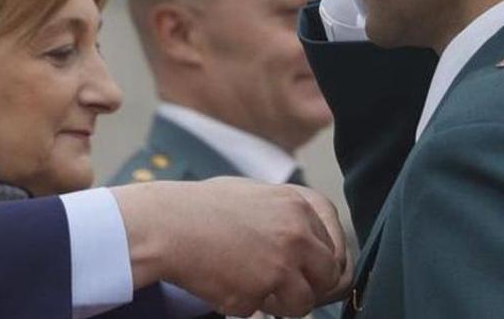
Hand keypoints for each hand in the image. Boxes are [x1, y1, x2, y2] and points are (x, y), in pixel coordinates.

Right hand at [112, 178, 351, 316]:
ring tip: (253, 289)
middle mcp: (298, 231)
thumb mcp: (254, 196)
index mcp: (297, 204)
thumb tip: (311, 248)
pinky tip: (228, 286)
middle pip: (330, 274)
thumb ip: (287, 216)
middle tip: (285, 291)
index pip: (336, 242)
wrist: (167, 225)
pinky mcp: (264, 288)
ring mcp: (284, 261)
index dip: (327, 263)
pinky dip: (252, 307)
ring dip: (283, 304)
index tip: (316, 275)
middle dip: (311, 288)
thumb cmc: (201, 210)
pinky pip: (271, 312)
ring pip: (306, 301)